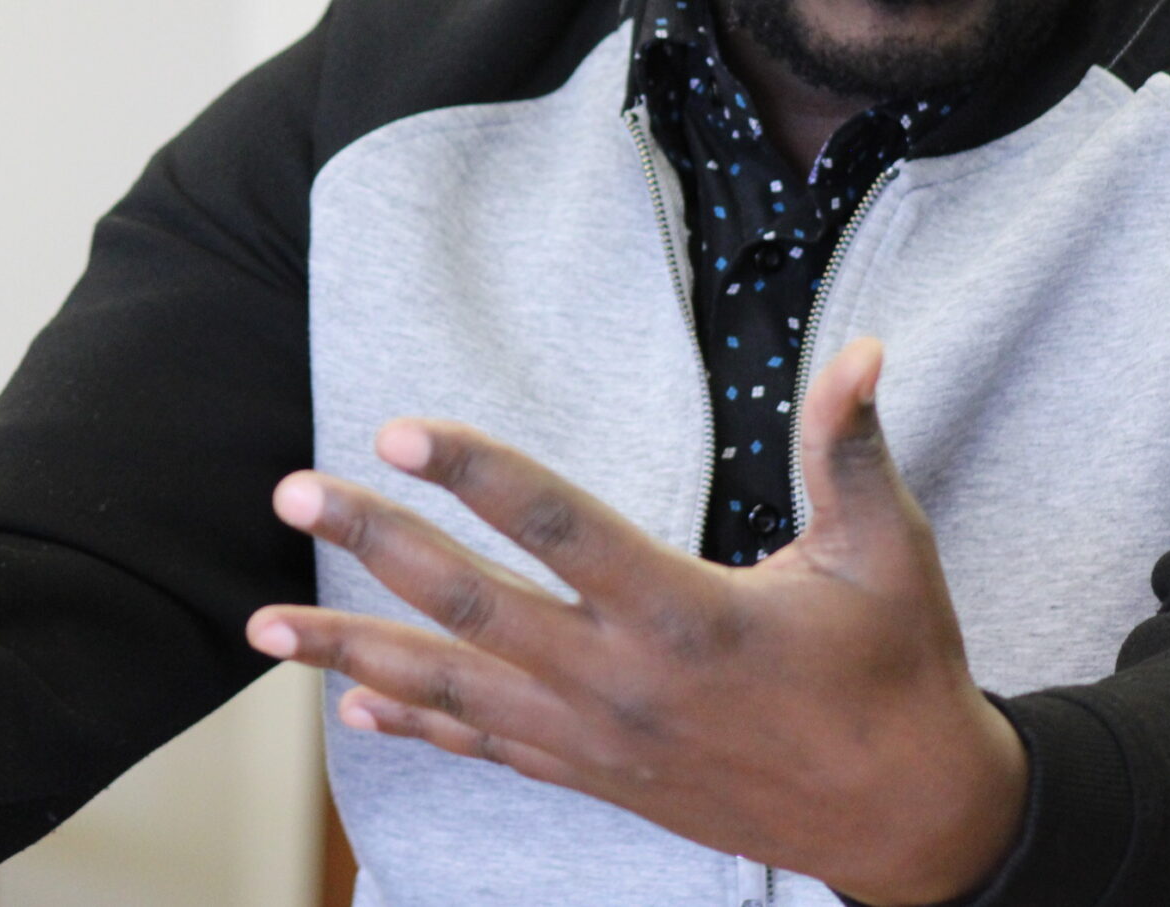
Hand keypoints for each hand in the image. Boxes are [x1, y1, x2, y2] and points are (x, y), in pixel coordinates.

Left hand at [245, 337, 1025, 905]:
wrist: (910, 821)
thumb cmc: (898, 670)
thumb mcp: (887, 552)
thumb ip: (851, 448)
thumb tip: (860, 347)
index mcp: (687, 615)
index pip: (560, 529)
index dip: (477, 473)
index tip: (398, 429)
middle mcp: (623, 684)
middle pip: (473, 607)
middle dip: (374, 545)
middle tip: (290, 491)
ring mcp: (599, 743)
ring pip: (452, 692)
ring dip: (350, 654)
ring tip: (259, 630)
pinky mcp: (597, 780)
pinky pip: (486, 751)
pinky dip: (415, 728)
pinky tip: (351, 714)